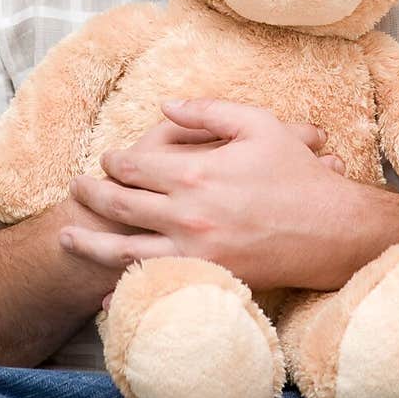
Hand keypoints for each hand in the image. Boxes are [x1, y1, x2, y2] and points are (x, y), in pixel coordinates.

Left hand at [59, 97, 350, 291]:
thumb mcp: (258, 124)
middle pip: (121, 204)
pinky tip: (102, 291)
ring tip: (67, 236)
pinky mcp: (205, 277)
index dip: (115, 160)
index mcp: (196, 172)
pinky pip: (153, 284)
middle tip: (77, 188)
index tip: (107, 158)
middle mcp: (186, 214)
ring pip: (123, 249)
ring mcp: (193, 251)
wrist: (331, 229)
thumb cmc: (296, 173)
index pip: (136, 164)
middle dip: (92, 195)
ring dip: (90, 242)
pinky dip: (123, 289)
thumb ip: (208, 112)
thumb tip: (166, 107)